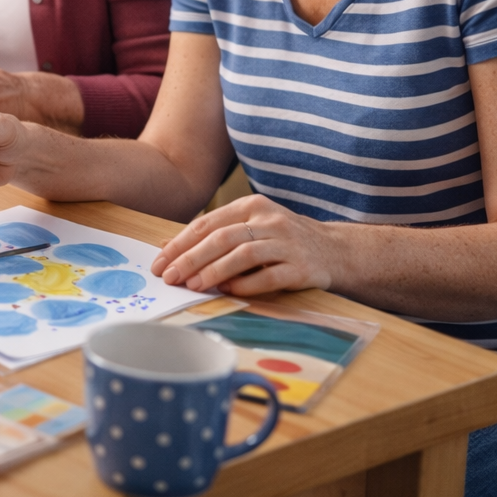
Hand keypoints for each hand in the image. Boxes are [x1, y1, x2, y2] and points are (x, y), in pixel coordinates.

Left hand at [151, 194, 336, 295]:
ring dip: (214, 271)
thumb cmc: (283, 239)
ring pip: (243, 255)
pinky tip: (228, 291)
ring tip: (193, 285)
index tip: (159, 261)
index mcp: (251, 206)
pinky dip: (246, 284)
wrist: (337, 250)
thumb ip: (212, 234)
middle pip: (221, 238)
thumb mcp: (250, 227)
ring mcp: (288, 243)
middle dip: (190, 258)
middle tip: (170, 276)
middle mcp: (270, 220)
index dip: (180, 243)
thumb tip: (165, 244)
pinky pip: (269, 276)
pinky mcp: (303, 267)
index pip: (207, 223)